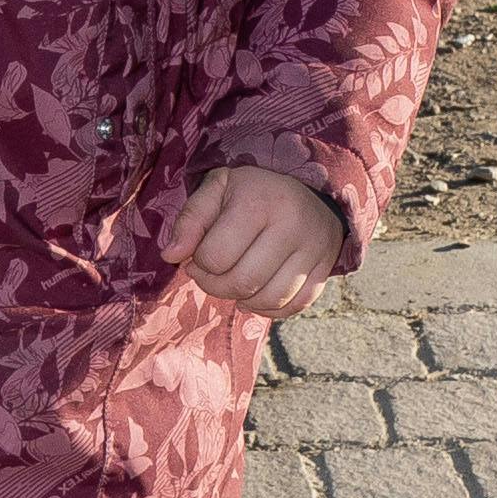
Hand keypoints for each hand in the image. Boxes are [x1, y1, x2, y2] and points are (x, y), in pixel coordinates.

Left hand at [166, 161, 344, 318]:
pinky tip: (257, 293)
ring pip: (268, 299)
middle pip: (242, 282)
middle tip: (211, 274)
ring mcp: (314, 250)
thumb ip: (190, 219)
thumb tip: (170, 256)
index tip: (197, 255)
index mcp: (259, 201)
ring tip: (233, 282)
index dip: (198, 263)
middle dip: (216, 286)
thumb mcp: (217, 189)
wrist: (309, 190)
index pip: (216, 256)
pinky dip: (269, 308)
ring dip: (242, 299)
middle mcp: (292, 226)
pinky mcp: (326, 270)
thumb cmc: (253, 191)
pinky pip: (292, 306)